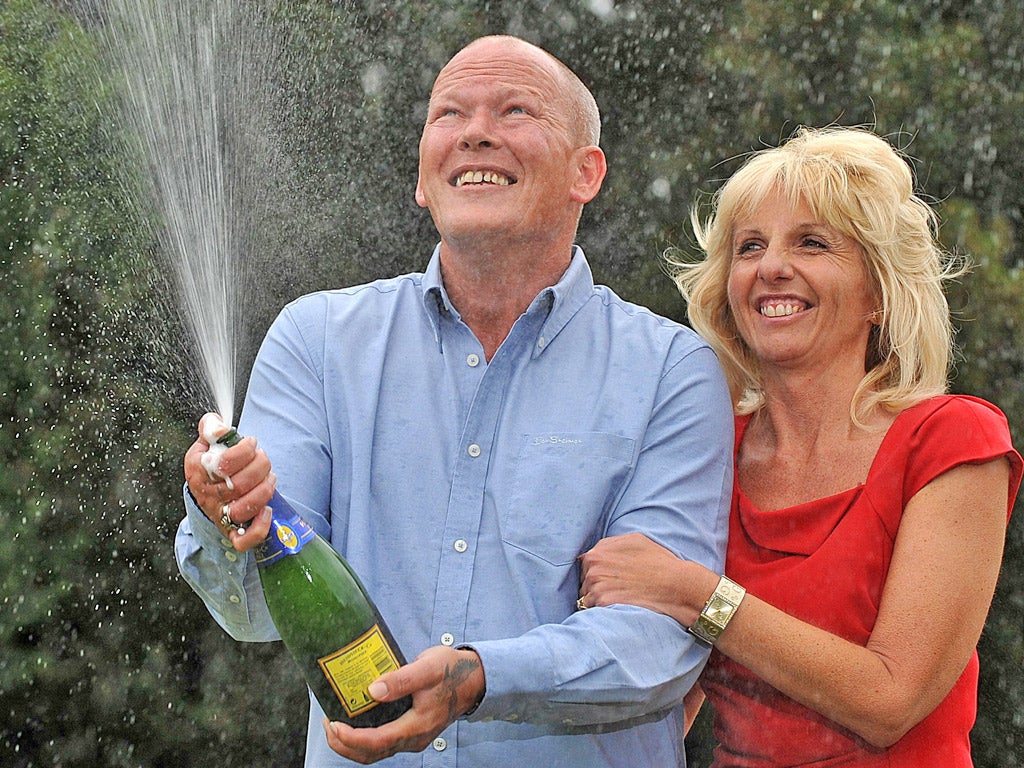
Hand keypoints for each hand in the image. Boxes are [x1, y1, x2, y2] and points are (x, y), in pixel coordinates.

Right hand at [183, 413, 274, 550]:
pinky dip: (259, 527)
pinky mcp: (230, 532)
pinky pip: (243, 539)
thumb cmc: (209, 465)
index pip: (224, 464)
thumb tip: (220, 427)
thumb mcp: (205, 444)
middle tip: (263, 458)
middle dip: (260, 466)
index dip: (244, 451)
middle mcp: (208, 495)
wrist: (204, 493)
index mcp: (198, 471)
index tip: (251, 443)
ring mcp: (219, 515)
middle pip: (239, 484)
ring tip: (270, 477)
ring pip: (245, 509)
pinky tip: (268, 510)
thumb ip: (211, 428)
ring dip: (265, 490)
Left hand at [322, 646, 484, 763]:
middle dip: (343, 744)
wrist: (473, 679)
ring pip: (374, 753)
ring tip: (334, 724)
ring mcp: (412, 738)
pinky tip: (354, 722)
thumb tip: (373, 690)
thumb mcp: (427, 669)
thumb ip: (401, 680)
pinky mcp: (410, 732)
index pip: (377, 742)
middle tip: (327, 723)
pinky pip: (382, 744)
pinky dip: (363, 739)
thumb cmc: (451, 672)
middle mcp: (413, 738)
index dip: (351, 737)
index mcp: (417, 726)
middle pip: (371, 754)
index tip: (334, 723)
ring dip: (351, 744)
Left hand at [579, 533, 693, 620]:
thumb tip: (594, 552)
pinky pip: (593, 609)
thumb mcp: (634, 540)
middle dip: (596, 584)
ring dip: (598, 599)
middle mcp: (593, 568)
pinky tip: (618, 606)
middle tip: (617, 588)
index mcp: (598, 553)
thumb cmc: (658, 561)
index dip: (598, 571)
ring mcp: (597, 586)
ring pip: (587, 596)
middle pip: (584, 581)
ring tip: (619, 598)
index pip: (586, 564)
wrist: (674, 584)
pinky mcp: (603, 603)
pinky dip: (602, 610)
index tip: (610, 576)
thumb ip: (610, 545)